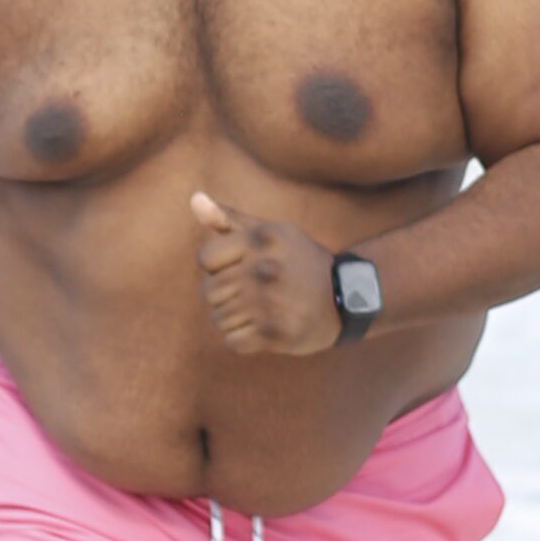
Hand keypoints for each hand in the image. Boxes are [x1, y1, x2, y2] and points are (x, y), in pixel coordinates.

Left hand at [189, 189, 341, 356]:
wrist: (345, 295)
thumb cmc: (299, 260)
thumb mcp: (270, 231)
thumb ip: (229, 218)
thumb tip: (194, 199)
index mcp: (260, 239)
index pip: (205, 258)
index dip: (217, 266)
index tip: (239, 267)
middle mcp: (264, 269)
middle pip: (209, 291)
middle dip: (225, 295)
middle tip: (253, 292)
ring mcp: (270, 302)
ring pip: (219, 318)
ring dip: (235, 318)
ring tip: (261, 309)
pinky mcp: (275, 332)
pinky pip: (233, 340)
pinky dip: (244, 339)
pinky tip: (263, 327)